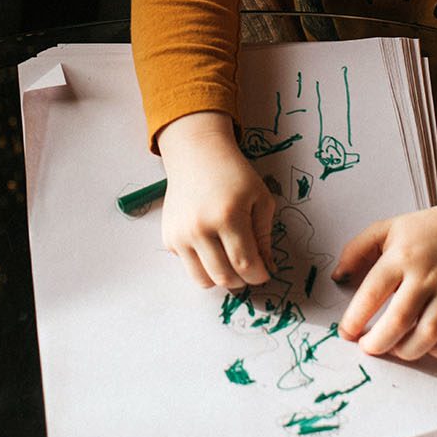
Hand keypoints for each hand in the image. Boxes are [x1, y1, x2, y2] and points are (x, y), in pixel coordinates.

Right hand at [158, 111, 275, 288]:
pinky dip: (202, 263)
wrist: (197, 155)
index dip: (259, 276)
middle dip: (242, 281)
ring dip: (221, 279)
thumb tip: (267, 267)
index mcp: (228, 216)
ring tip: (231, 264)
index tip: (265, 273)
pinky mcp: (168, 237)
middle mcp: (200, 228)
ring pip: (203, 280)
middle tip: (249, 270)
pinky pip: (188, 265)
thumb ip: (264, 236)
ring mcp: (180, 234)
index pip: (245, 264)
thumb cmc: (234, 173)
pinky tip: (210, 243)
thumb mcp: (260, 198)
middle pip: (224, 278)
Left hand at [334, 197, 436, 359]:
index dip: (355, 318)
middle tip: (367, 347)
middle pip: (399, 320)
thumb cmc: (425, 231)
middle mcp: (426, 275)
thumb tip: (338, 277)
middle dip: (377, 342)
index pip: (372, 293)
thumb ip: (356, 250)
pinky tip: (426, 346)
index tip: (346, 332)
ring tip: (394, 348)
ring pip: (429, 334)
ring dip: (407, 350)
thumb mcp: (386, 229)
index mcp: (402, 256)